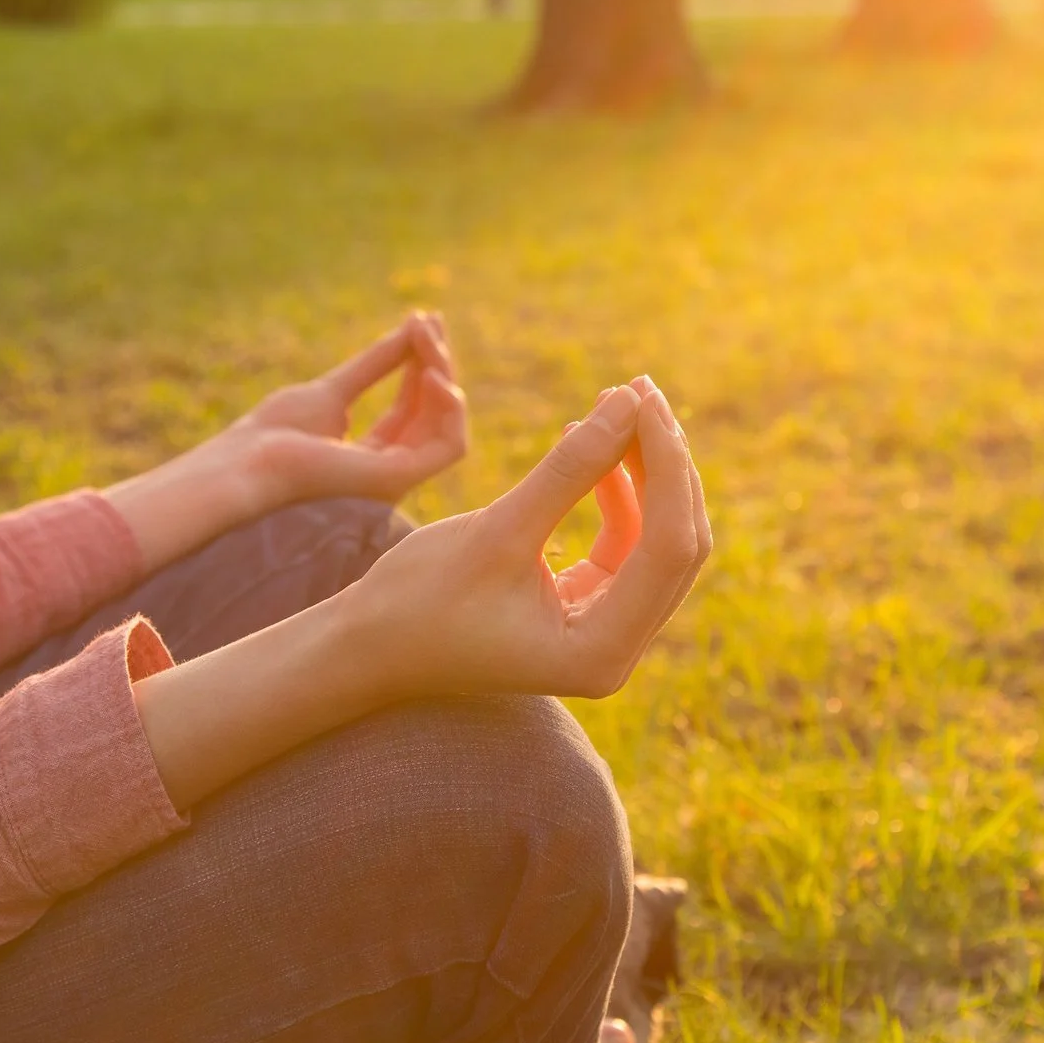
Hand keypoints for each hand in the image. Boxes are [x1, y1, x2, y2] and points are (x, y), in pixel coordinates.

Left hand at [104, 313, 467, 571]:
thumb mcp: (334, 388)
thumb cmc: (275, 434)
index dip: (420, 363)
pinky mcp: (399, 479)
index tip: (423, 320)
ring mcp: (397, 479)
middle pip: (432, 414)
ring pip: (447, 426)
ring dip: (444, 377)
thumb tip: (412, 330)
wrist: (247, 464)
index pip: (411, 408)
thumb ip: (376, 364)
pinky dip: (451, 409)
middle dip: (435, 363)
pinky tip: (432, 374)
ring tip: (428, 340)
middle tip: (429, 320)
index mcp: (370, 456)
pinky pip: (450, 446)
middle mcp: (390, 471)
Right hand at [340, 377, 712, 705]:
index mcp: (600, 651)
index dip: (666, 468)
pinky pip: (623, 544)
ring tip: (614, 405)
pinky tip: (587, 445)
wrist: (368, 646)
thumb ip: (569, 469)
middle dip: (664, 466)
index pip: (667, 547)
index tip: (643, 398)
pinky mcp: (585, 610)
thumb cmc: (419, 599)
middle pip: (675, 544)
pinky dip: (612, 494)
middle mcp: (616, 651)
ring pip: (655, 539)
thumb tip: (629, 401)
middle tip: (640, 390)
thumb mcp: (497, 529)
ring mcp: (604, 632)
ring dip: (642, 473)